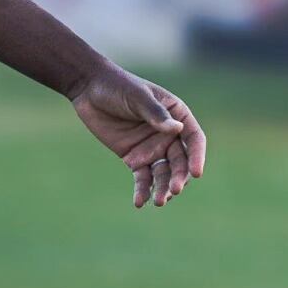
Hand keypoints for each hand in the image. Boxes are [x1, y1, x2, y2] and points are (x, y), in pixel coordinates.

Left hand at [69, 67, 205, 207]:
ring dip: (163, 188)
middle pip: (179, 161)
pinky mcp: (133, 158)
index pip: (193, 138)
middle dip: (178, 177)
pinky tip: (140, 202)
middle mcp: (167, 134)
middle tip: (173, 191)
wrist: (89, 89)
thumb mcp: (137, 97)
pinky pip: (143, 178)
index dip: (197, 156)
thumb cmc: (118, 86)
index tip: (196, 173)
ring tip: (159, 202)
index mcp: (176, 114)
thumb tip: (177, 129)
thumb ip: (155, 113)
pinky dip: (143, 190)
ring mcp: (151, 148)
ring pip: (163, 173)